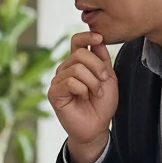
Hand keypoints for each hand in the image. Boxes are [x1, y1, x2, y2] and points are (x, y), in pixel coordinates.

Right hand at [47, 31, 117, 162]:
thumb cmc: (102, 104)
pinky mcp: (54, 93)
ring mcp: (58, 81)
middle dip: (97, 67)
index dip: (87, 36)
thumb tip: (97, 38)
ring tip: (96, 93)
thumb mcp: (108, 77)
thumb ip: (102, 58)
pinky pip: (69, 82)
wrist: (97, 126)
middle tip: (104, 81)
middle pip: (79, 53)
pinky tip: (84, 98)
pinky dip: (82, 89)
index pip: (76, 41)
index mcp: (78, 63)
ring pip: (76, 68)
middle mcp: (66, 69)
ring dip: (92, 82)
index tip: (99, 38)